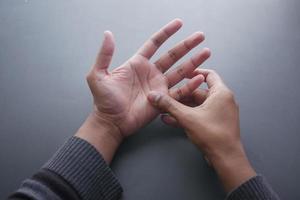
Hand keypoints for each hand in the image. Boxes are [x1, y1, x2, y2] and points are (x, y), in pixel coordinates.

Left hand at [76, 19, 209, 162]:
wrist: (111, 122)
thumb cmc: (103, 101)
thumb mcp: (98, 75)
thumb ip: (105, 55)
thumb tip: (108, 34)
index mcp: (137, 64)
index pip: (154, 44)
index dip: (166, 33)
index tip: (179, 23)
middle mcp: (151, 73)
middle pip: (172, 55)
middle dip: (187, 45)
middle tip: (200, 36)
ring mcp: (159, 86)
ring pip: (180, 71)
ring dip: (193, 62)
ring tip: (206, 52)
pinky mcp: (163, 100)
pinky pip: (179, 91)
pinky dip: (190, 85)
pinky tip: (200, 78)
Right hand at [147, 69, 255, 191]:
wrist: (225, 158)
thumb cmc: (213, 135)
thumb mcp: (187, 117)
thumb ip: (169, 105)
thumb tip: (154, 96)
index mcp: (221, 93)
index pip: (209, 75)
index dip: (194, 72)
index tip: (181, 73)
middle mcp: (223, 100)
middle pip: (199, 92)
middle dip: (182, 95)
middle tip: (167, 95)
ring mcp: (220, 113)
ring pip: (198, 105)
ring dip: (182, 107)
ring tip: (166, 109)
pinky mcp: (216, 123)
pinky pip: (200, 115)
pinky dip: (188, 115)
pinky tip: (172, 120)